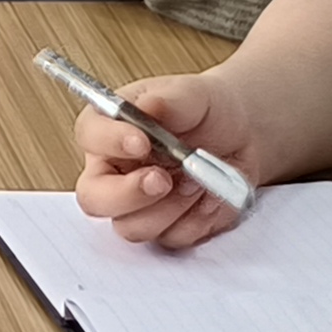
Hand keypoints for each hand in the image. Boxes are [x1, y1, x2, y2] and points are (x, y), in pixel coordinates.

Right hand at [73, 75, 262, 252]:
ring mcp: (138, 205)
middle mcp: (116, 171)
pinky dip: (197, 219)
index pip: (89, 136)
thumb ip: (170, 99)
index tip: (141, 141)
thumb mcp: (194, 93)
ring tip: (198, 179)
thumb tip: (149, 106)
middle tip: (163, 179)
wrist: (242, 134)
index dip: (109, 142)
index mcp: (111, 129)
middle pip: (94, 198)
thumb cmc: (208, 110)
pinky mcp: (165, 227)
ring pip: (132, 227)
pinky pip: (172, 238)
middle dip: (128, 194)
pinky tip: (210, 195)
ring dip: (171, 207)